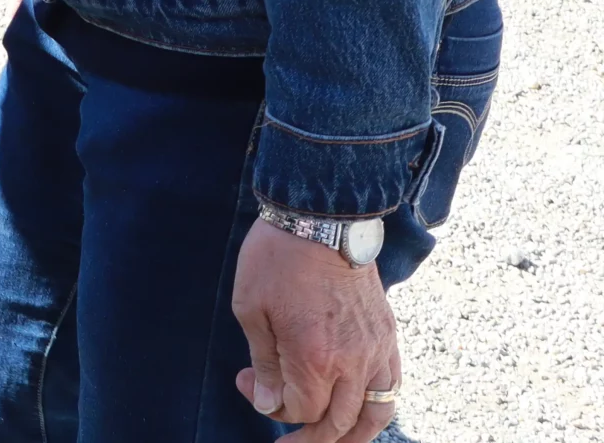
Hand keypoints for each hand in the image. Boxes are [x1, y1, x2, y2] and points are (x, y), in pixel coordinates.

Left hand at [232, 219, 400, 442]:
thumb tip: (266, 403)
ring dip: (351, 435)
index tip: (246, 383)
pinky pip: (391, 387)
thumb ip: (263, 363)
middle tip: (283, 438)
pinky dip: (376, 407)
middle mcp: (353, 362)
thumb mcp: (250, 309)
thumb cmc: (276, 259)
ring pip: (376, 414)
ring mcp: (377, 350)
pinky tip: (355, 408)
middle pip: (338, 423)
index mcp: (314, 358)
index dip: (272, 408)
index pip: (301, 411)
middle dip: (308, 437)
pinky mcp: (388, 335)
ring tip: (326, 439)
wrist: (321, 218)